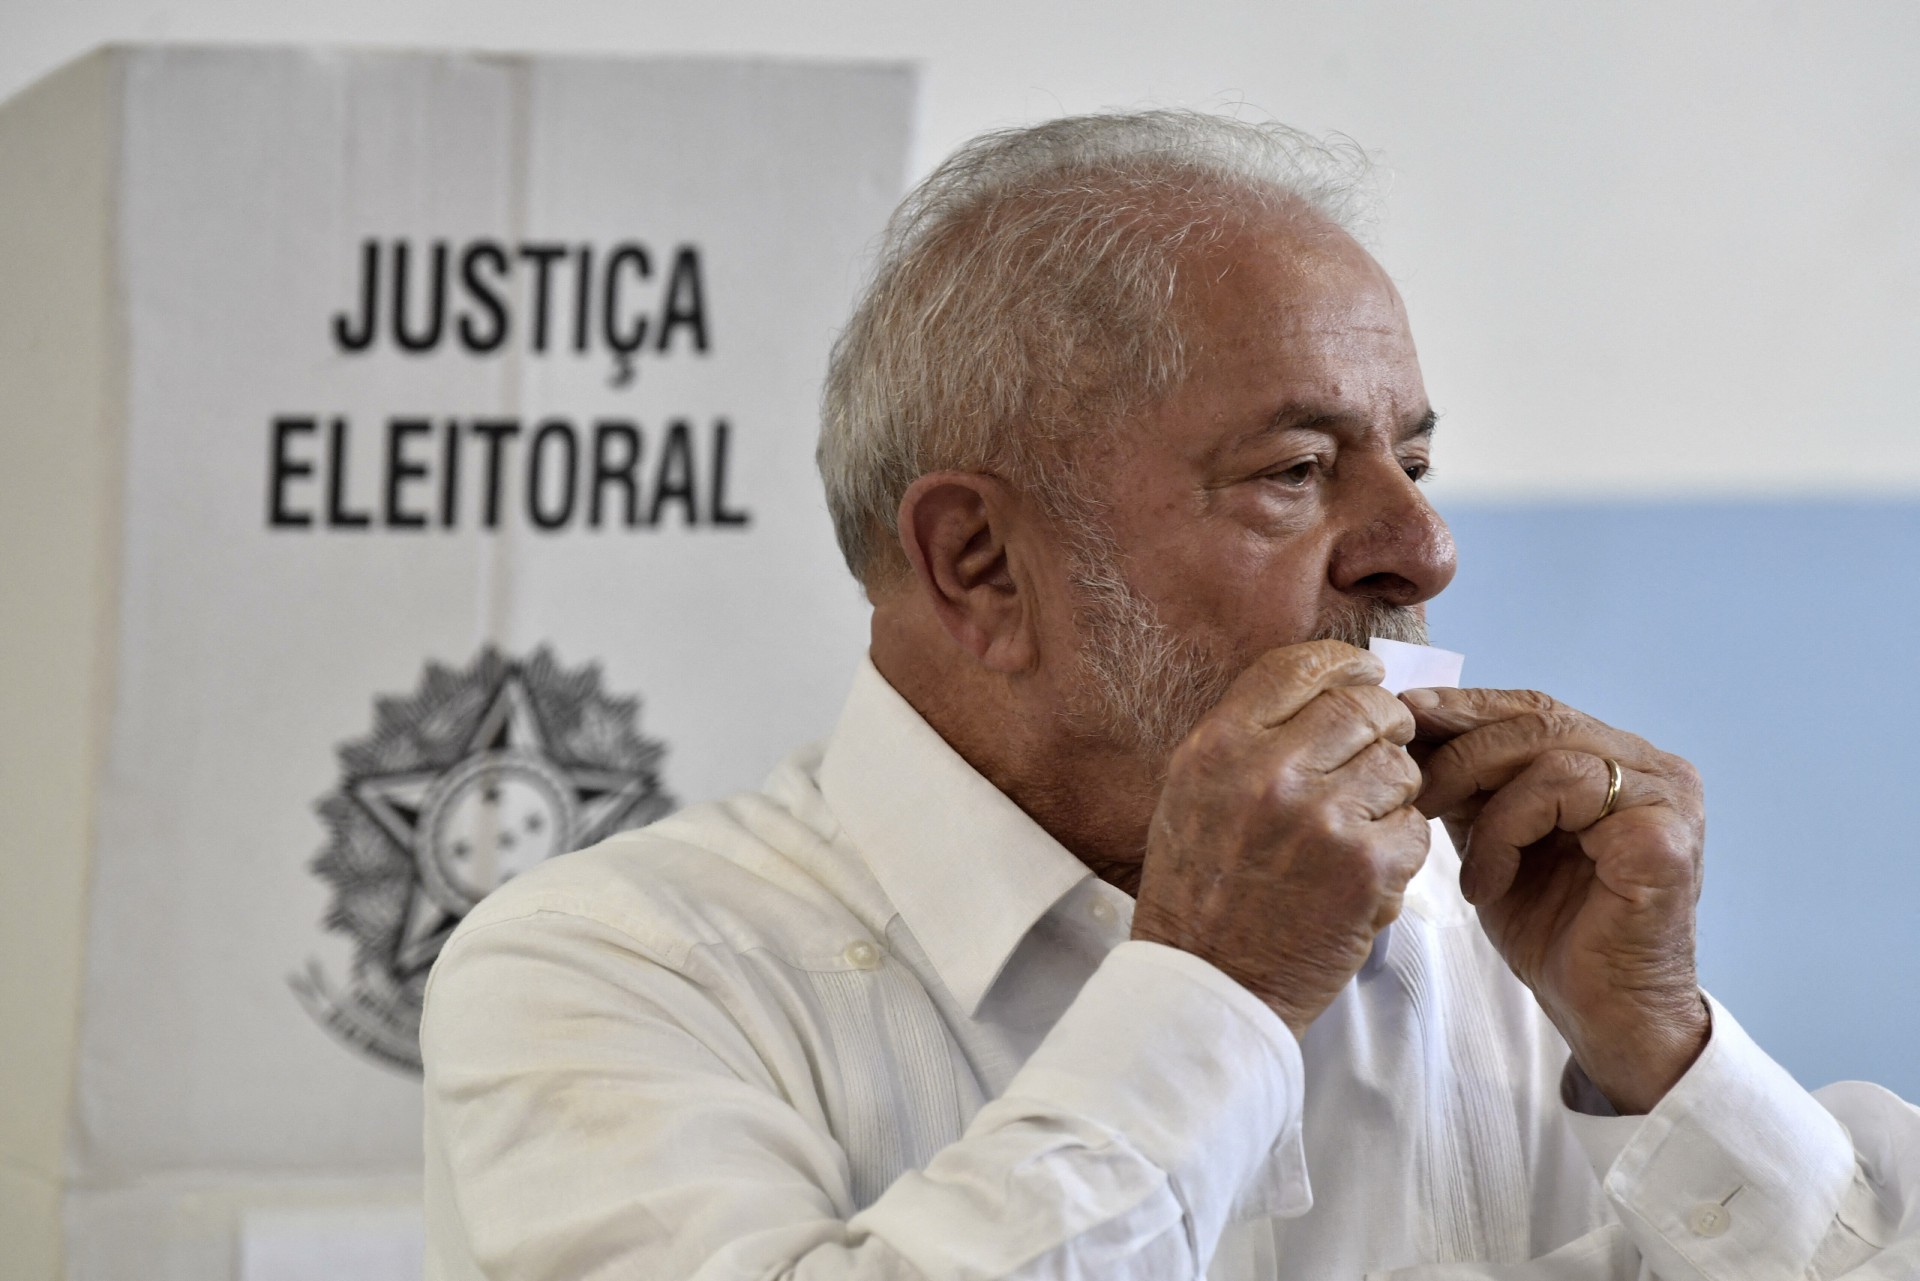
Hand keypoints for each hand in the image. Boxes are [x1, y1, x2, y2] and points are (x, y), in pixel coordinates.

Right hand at [1132, 641, 1430, 1037]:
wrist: (1209, 982)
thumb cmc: (1201, 889)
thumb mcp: (1193, 792)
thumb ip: (1249, 736)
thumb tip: (1326, 684)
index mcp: (1219, 746)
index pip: (1298, 666)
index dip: (1345, 664)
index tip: (1367, 674)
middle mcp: (1268, 772)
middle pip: (1363, 706)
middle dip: (1385, 724)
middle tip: (1383, 748)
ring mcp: (1320, 820)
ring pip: (1399, 767)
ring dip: (1393, 792)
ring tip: (1360, 826)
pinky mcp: (1365, 869)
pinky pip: (1415, 828)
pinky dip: (1401, 847)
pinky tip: (1365, 869)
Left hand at [1405, 688, 1709, 1112]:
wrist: (1601, 1014)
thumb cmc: (1553, 931)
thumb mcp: (1495, 839)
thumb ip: (1472, 785)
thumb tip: (1408, 725)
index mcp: (1620, 760)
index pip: (1534, 709)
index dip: (1465, 707)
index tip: (1400, 715)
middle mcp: (1654, 767)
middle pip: (1539, 717)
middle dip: (1458, 741)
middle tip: (1403, 775)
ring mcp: (1667, 796)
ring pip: (1547, 748)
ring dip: (1478, 794)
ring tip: (1451, 853)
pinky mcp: (1662, 834)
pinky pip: (1566, 790)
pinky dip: (1508, 830)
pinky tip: (1485, 884)